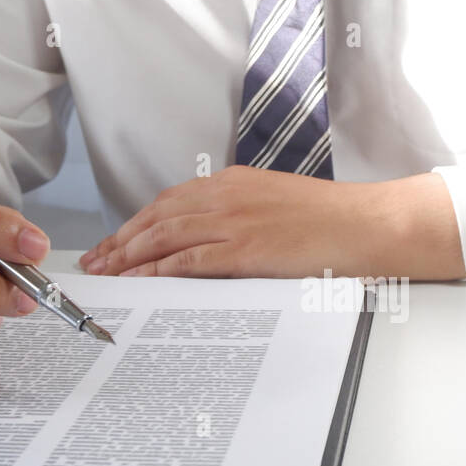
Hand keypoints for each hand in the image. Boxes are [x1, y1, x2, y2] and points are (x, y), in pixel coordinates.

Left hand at [78, 165, 465, 279]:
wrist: (369, 225)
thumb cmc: (334, 221)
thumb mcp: (278, 206)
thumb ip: (242, 217)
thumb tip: (215, 242)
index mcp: (234, 182)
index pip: (170, 202)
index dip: (136, 224)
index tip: (115, 242)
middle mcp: (227, 195)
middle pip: (157, 217)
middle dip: (120, 241)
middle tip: (96, 263)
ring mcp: (235, 221)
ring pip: (164, 236)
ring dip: (129, 257)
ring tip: (107, 276)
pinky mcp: (245, 248)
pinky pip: (187, 260)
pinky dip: (157, 271)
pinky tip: (139, 282)